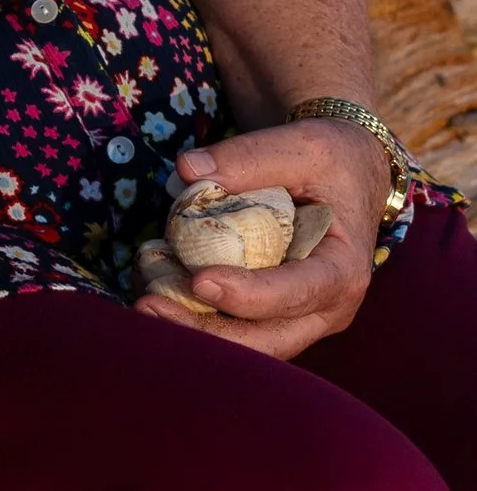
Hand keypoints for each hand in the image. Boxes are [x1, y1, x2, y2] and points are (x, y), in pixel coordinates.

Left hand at [139, 118, 390, 356]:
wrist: (348, 176)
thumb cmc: (332, 161)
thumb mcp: (303, 146)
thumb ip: (249, 156)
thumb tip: (187, 170)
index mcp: (343, 269)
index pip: (298, 292)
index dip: (250, 294)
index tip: (200, 280)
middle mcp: (326, 307)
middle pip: (268, 339)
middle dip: (208, 332)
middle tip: (149, 307)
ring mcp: (300, 317)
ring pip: (248, 344)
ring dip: (194, 331)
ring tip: (143, 304)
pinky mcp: (273, 314)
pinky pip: (234, 327)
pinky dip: (194, 316)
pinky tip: (153, 292)